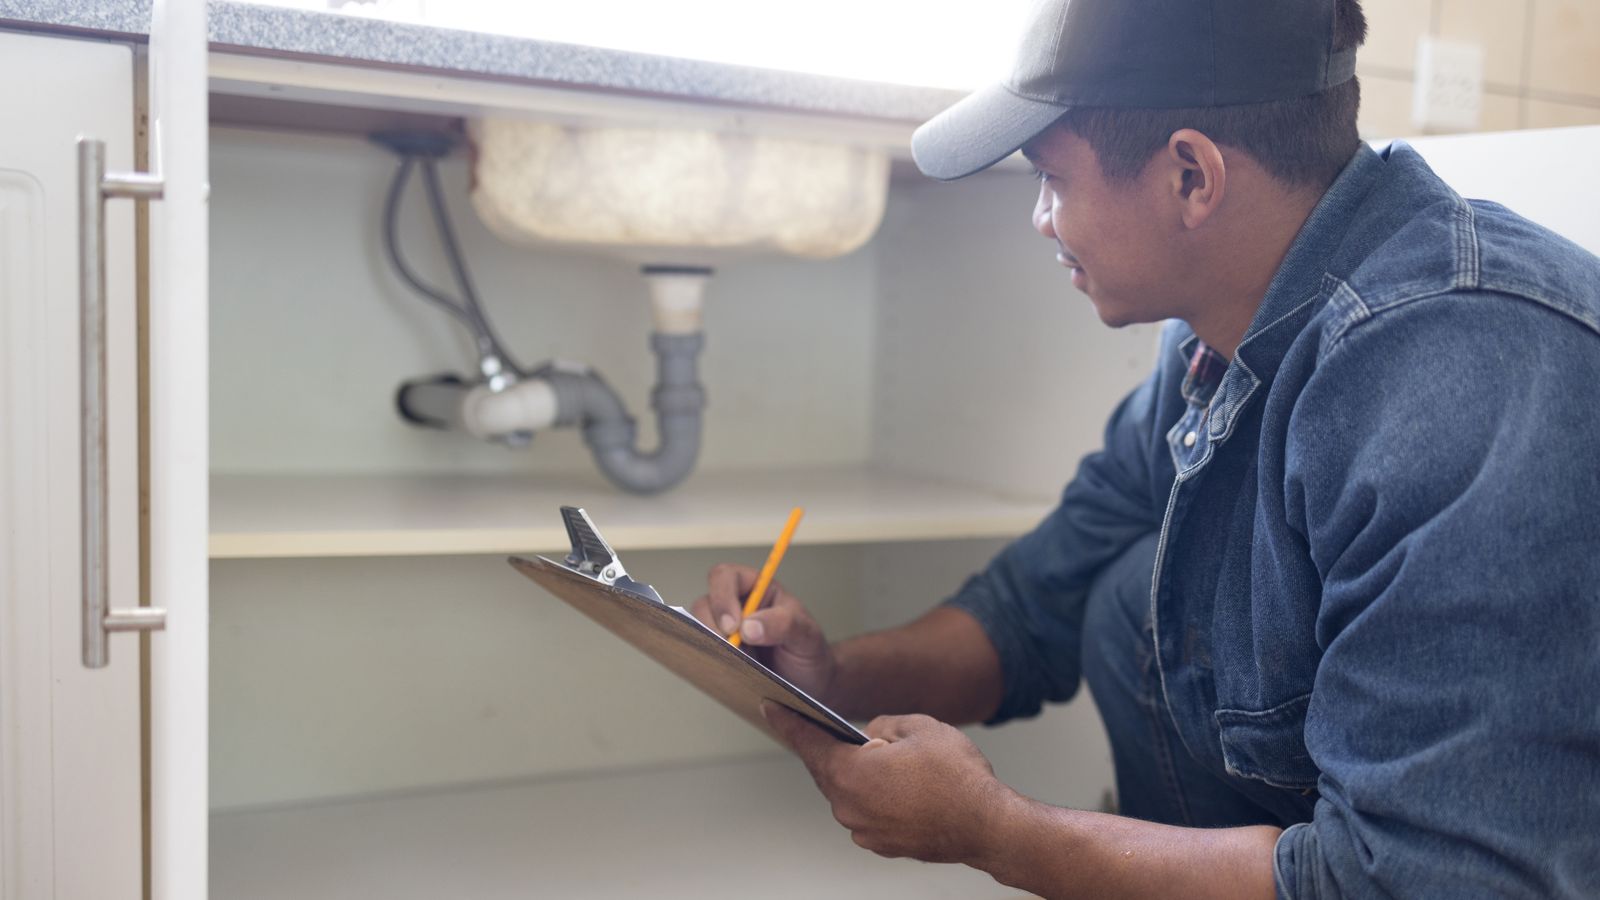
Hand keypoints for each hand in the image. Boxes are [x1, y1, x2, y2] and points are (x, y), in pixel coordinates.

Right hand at [691, 563, 837, 701]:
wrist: (811, 683)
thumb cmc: (809, 651)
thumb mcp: (807, 635)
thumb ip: (783, 624)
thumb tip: (748, 627)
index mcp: (758, 589)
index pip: (727, 577)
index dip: (723, 597)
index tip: (733, 626)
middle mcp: (737, 606)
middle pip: (705, 602)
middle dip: (712, 625)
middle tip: (731, 648)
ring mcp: (726, 631)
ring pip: (699, 627)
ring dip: (711, 644)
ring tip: (736, 662)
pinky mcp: (720, 653)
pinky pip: (702, 651)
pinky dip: (709, 659)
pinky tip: (727, 670)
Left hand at [763, 702, 1014, 864]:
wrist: (988, 826)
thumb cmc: (958, 778)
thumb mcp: (920, 726)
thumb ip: (884, 724)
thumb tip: (872, 735)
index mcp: (851, 774)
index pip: (809, 742)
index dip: (788, 722)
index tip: (771, 709)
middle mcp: (849, 807)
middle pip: (827, 770)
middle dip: (831, 749)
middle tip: (836, 730)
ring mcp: (864, 830)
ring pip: (848, 792)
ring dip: (859, 775)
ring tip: (887, 760)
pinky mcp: (881, 843)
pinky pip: (866, 812)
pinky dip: (874, 796)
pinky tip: (899, 786)